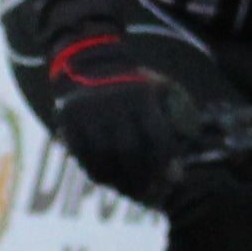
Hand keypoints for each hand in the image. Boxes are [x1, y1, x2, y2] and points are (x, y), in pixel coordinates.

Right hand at [41, 32, 211, 204]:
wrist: (87, 59)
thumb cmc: (131, 83)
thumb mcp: (157, 87)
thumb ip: (174, 116)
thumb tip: (182, 161)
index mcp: (140, 96)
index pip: (157, 139)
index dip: (164, 164)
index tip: (169, 178)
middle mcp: (114, 103)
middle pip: (129, 152)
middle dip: (141, 177)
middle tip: (148, 191)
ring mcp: (89, 112)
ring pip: (104, 158)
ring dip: (117, 181)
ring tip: (128, 190)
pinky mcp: (69, 120)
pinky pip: (83, 157)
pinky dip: (97, 173)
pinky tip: (108, 179)